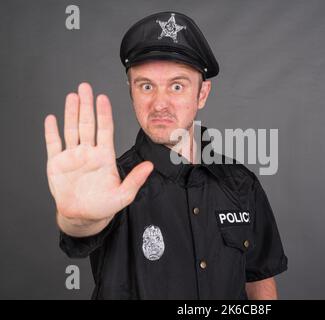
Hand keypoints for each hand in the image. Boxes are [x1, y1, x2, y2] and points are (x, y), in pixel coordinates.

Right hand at [44, 83, 152, 221]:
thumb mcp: (124, 195)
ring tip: (72, 96)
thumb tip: (150, 166)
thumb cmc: (104, 206)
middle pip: (87, 124)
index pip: (105, 129)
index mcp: (104, 156)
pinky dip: (51, 132)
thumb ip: (135, 180)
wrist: (83, 216)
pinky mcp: (56, 164)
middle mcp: (88, 152)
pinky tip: (51, 118)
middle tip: (85, 87)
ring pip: (71, 129)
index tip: (103, 98)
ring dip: (71, 113)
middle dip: (86, 105)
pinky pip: (53, 144)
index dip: (104, 113)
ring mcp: (72, 156)